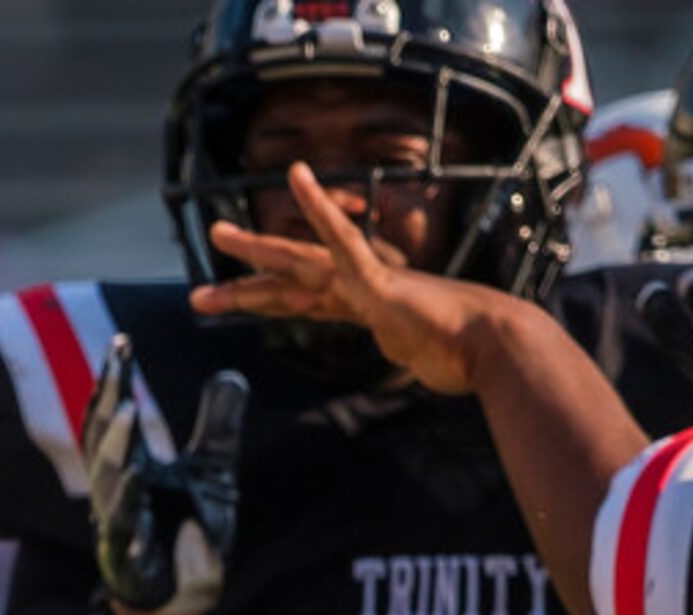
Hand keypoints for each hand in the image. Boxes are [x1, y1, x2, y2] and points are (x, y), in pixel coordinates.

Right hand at [84, 333, 244, 614]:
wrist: (183, 596)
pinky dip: (130, 502)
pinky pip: (126, 528)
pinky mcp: (130, 558)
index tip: (121, 343)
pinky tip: (139, 477)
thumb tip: (231, 374)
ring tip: (128, 409)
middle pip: (103, 437)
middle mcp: (117, 488)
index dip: (115, 380)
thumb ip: (219, 428)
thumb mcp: (213, 473)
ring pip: (110, 478)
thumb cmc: (188, 529)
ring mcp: (119, 523)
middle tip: (117, 363)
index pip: (115, 414)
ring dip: (118, 443)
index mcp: (132, 464)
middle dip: (108, 399)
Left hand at [191, 162, 508, 396]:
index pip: (308, 304)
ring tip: (219, 235)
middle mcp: (360, 290)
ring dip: (256, 252)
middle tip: (199, 298)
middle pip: (290, 287)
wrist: (493, 345)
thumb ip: (414, 354)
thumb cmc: (467, 353)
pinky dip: (319, 208)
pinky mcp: (378, 282)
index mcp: (366, 308)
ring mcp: (367, 283)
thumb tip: (421, 360)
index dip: (272, 302)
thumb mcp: (426, 360)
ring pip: (299, 264)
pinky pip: (343, 240)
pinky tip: (299, 177)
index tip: (244, 303)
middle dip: (244, 288)